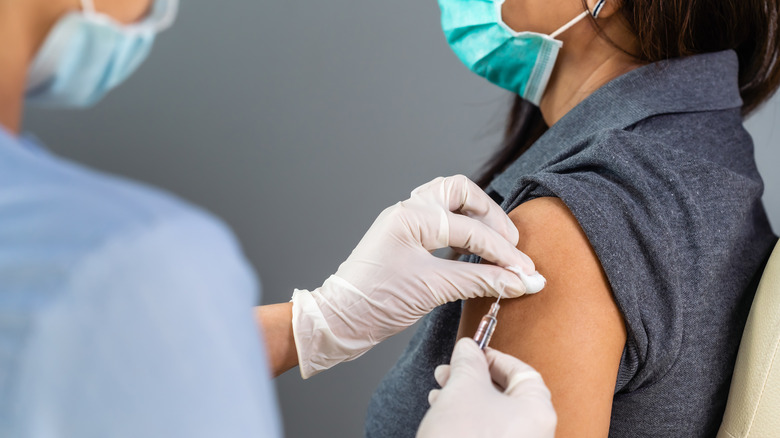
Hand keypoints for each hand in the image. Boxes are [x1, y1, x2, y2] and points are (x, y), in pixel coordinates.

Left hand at [291, 175, 545, 377]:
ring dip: (477, 220)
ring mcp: (405, 222)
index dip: (503, 253)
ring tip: (497, 247)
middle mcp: (408, 211)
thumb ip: (481, 281)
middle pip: (461, 193)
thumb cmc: (375, 302)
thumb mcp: (433, 289)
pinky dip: (463, 233)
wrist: (340, 320)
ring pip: (450, 202)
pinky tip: (475, 253)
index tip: (526, 273)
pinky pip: (441, 222)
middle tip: (511, 246)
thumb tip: (520, 281)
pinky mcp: (406, 239)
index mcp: (411, 216)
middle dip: (491, 216)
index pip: (471, 229)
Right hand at [417, 338, 556, 437]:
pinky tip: (444, 416)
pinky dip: (468, 421)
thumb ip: (468, 362)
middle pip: (508, 395)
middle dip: (473, 378)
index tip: (471, 352)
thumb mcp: (463, 389)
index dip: (494, 357)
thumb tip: (468, 347)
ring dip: (465, 399)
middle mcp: (535, 433)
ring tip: (438, 393)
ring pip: (495, 416)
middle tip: (449, 370)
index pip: (523, 372)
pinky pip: (488, 434)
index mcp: (538, 412)